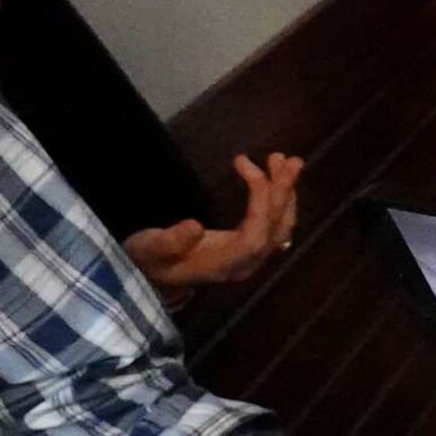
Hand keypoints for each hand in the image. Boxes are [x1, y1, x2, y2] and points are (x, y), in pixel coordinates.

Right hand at [123, 152, 300, 292]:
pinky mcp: (250, 250)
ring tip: (287, 161)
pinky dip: (281, 202)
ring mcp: (251, 259)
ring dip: (286, 193)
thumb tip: (193, 226)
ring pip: (280, 227)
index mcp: (224, 265)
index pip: (255, 236)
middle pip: (276, 229)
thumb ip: (170, 242)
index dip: (260, 203)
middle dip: (283, 193)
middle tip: (287, 159)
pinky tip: (280, 181)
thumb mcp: (149, 249)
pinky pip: (275, 227)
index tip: (247, 166)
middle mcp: (245, 264)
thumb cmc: (149, 260)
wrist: (151, 277)